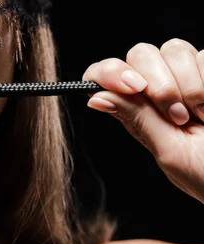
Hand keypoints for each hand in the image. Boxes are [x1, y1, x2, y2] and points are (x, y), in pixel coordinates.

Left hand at [83, 39, 203, 202]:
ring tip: (203, 116)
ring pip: (174, 49)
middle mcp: (158, 90)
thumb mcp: (170, 150)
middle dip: (158, 83)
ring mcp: (188, 77)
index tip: (132, 86)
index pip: (105, 76)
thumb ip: (137, 119)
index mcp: (138, 111)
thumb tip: (94, 97)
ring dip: (189, 85)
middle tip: (179, 116)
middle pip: (140, 54)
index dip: (110, 72)